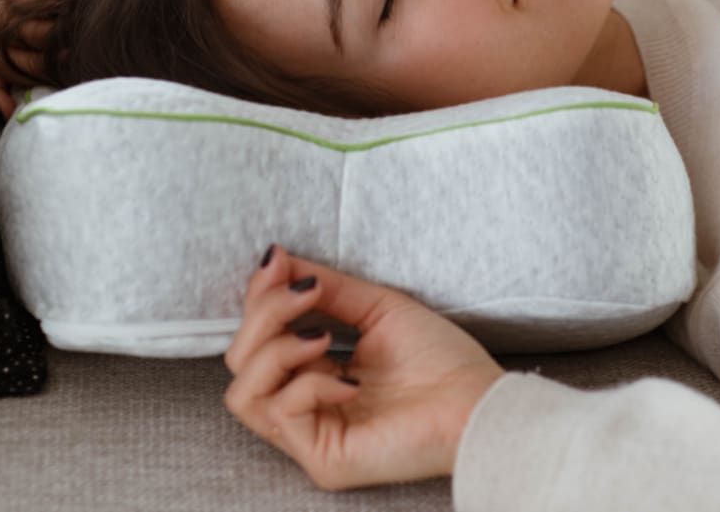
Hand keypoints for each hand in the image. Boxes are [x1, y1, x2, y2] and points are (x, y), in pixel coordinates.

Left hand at [0, 0, 136, 117]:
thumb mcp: (124, 1)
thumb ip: (105, 35)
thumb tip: (95, 86)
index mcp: (49, 17)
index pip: (6, 63)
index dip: (4, 87)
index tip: (25, 106)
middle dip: (21, 68)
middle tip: (56, 68)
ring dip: (31, 35)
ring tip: (64, 35)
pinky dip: (29, 3)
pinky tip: (59, 5)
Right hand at [224, 246, 504, 490]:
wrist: (480, 399)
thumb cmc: (441, 359)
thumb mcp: (373, 307)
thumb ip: (324, 288)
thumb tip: (277, 260)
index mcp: (314, 373)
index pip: (255, 338)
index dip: (258, 296)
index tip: (278, 260)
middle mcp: (305, 406)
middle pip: (239, 362)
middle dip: (263, 315)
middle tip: (305, 294)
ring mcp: (311, 436)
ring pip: (243, 392)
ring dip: (277, 348)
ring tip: (323, 335)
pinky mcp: (324, 459)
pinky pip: (283, 414)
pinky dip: (310, 383)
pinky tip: (349, 378)